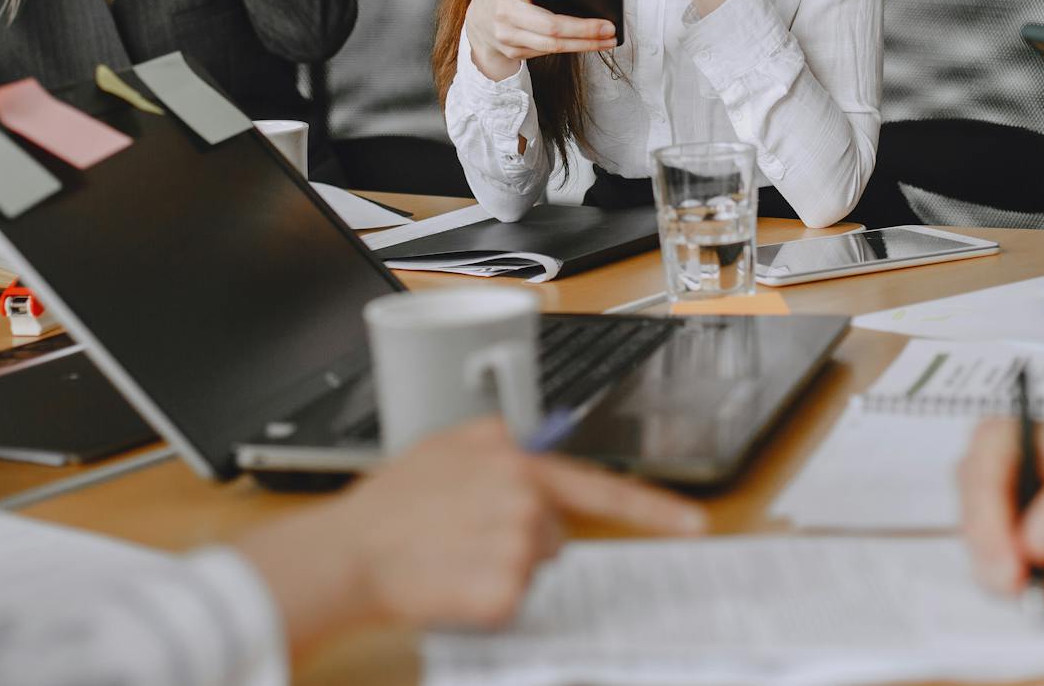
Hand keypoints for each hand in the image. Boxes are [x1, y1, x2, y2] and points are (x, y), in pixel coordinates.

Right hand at [237, 418, 705, 656]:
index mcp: (514, 461)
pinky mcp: (501, 591)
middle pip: (552, 535)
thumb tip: (518, 443)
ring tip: (450, 554)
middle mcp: (523, 499)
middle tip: (462, 535)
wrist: (348, 552)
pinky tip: (451, 581)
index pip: (599, 488)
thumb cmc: (388, 506)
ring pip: (531, 569)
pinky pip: (510, 602)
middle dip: (517, 539)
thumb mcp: (442, 446)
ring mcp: (514, 546)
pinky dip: (484, 602)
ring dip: (498, 569)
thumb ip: (492, 440)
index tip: (695, 523)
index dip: (653, 509)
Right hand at [464, 0, 616, 80]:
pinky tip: (592, 44)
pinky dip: (573, 48)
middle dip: (583, 28)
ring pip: (552, 44)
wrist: (477, 19)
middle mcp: (505, 10)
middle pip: (549, 24)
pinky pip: (548, 51)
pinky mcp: (514, 51)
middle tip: (608, 26)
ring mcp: (508, 35)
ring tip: (608, 39)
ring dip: (584, 44)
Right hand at [958, 404, 1043, 601]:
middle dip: (1016, 569)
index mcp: (996, 439)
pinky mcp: (1003, 548)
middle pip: (976, 533)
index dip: (991, 534)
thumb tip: (1034, 545)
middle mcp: (981, 474)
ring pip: (991, 566)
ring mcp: (988, 513)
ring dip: (1043, 585)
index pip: (980, 488)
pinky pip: (1015, 584)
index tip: (1015, 576)